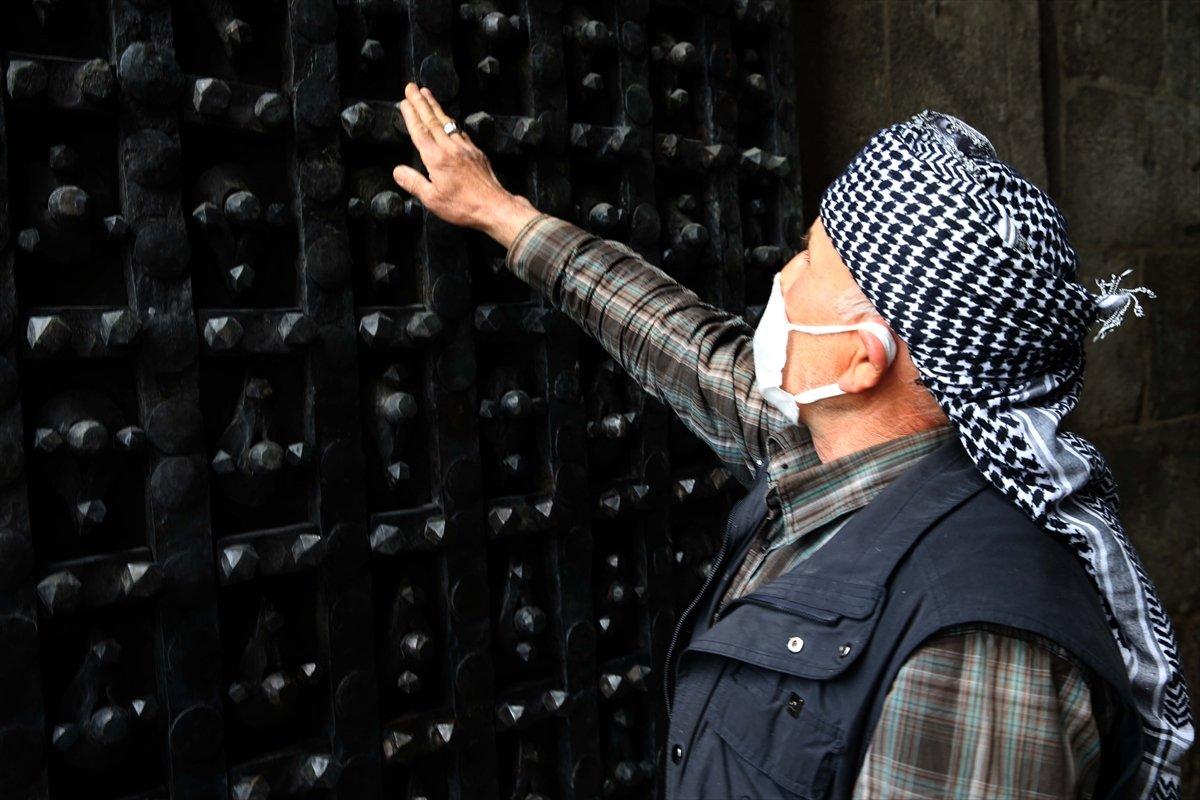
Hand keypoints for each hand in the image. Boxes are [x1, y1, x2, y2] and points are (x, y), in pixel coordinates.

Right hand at [392, 83, 538, 246]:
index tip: (404, 101)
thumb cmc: (464, 206)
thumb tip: (397, 171)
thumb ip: (413, 183)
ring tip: (427, 94)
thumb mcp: (432, 199)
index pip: (419, 131)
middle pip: (432, 120)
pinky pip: (460, 131)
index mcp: (436, 158)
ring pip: (447, 122)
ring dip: (435, 107)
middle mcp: (450, 148)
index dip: (410, 115)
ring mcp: (465, 148)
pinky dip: (451, 121)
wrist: (494, 206)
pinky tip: (449, 119)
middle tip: (412, 87)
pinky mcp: (476, 152)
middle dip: (420, 102)